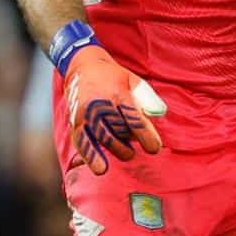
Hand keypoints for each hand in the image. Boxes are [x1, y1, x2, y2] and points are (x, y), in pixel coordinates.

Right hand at [64, 45, 166, 174]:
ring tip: (126, 151)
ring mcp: (86, 114)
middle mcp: (100, 105)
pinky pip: (83, 143)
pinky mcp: (75, 122)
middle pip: (121, 132)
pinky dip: (91, 157)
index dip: (146, 136)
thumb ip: (148, 97)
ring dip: (118, 150)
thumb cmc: (113, 77)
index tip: (154, 149)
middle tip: (134, 141)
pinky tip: (101, 168)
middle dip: (131, 141)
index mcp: (118, 93)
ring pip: (105, 140)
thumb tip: (161, 113)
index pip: (134, 119)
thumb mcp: (133, 80)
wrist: (82, 66)